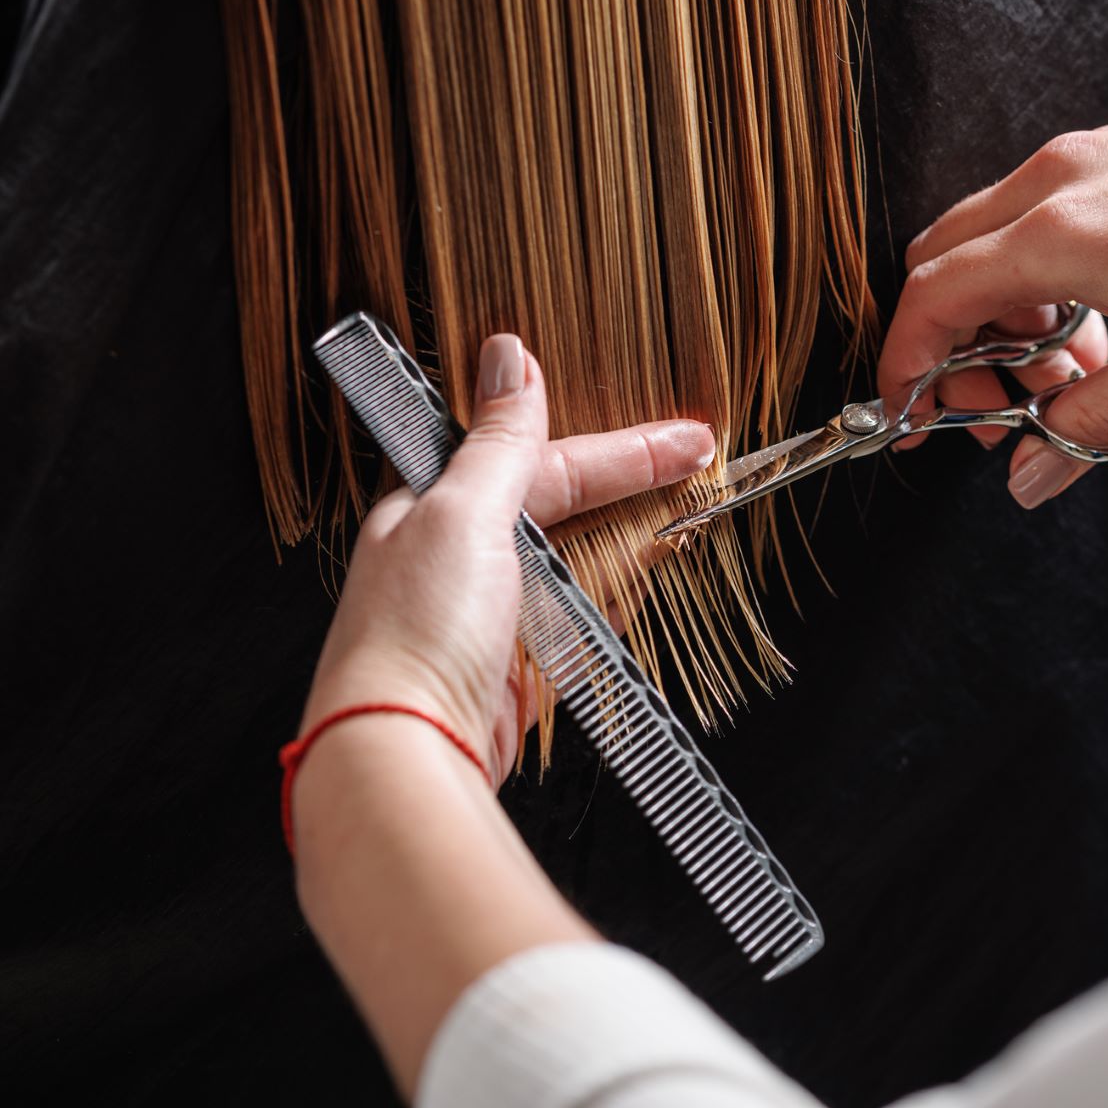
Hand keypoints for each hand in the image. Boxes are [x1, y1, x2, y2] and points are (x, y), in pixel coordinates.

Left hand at [302, 334, 713, 784]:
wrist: (405, 752)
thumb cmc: (415, 632)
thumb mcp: (461, 513)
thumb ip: (499, 442)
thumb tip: (510, 355)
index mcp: (434, 509)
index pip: (544, 463)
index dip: (621, 452)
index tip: (687, 442)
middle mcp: (460, 562)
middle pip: (565, 512)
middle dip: (633, 491)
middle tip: (701, 471)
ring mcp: (490, 622)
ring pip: (577, 569)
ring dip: (632, 546)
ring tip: (690, 527)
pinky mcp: (513, 677)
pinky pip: (577, 632)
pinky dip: (614, 609)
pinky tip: (645, 590)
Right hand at [879, 78, 1107, 508]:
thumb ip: (1088, 425)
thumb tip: (1026, 481)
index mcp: (1058, 235)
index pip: (931, 299)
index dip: (905, 366)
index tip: (911, 417)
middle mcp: (1052, 183)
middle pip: (939, 265)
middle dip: (949, 348)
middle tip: (1001, 410)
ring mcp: (1079, 159)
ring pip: (982, 241)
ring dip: (997, 317)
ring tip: (1068, 376)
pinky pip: (1029, 218)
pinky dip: (1031, 279)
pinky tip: (1096, 325)